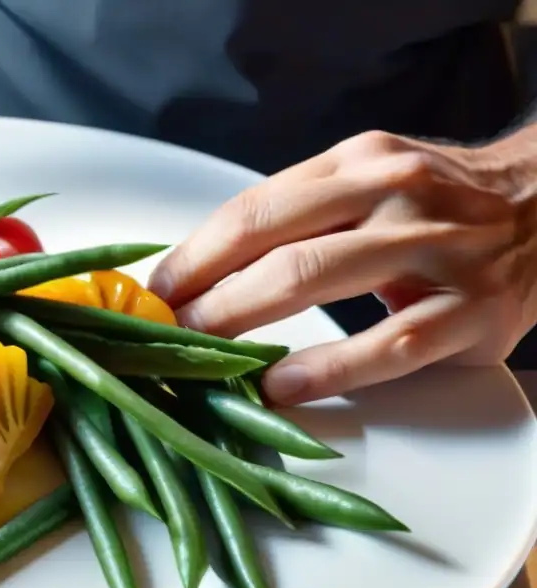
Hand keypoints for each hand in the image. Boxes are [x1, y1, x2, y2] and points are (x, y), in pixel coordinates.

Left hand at [148, 129, 536, 405]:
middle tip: (161, 330)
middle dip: (204, 294)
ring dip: (242, 322)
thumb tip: (203, 265)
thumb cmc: (436, 203)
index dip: (194, 254)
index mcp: (358, 163)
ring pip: (316, 282)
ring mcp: (437, 251)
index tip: (154, 291)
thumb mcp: (368, 180)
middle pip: (274, 246)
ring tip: (198, 353)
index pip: (254, 208)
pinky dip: (325, 369)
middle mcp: (395, 195)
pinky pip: (386, 345)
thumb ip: (298, 212)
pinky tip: (279, 386)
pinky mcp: (471, 311)